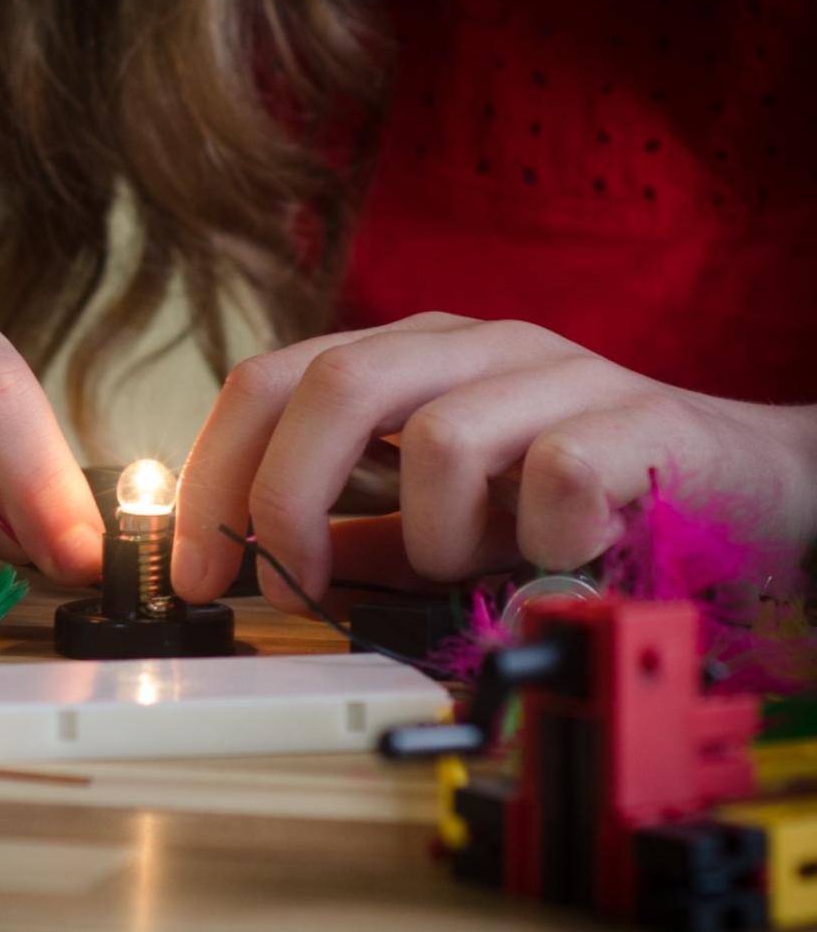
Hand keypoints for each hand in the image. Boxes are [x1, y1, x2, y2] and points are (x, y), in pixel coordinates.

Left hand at [171, 312, 816, 612]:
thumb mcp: (444, 516)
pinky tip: (563, 550)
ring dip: (435, 538)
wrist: (738, 479)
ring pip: (440, 438)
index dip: (214, 473)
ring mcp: (555, 373)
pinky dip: (541, 538)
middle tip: (291, 586)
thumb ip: (362, 532)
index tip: (193, 565)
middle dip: (285, 498)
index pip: (272, 380)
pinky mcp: (635, 418)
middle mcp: (472, 345)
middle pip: (333, 383)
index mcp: (411, 356)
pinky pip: (556, 475)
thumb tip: (264, 566)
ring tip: (475, 561)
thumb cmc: (576, 494)